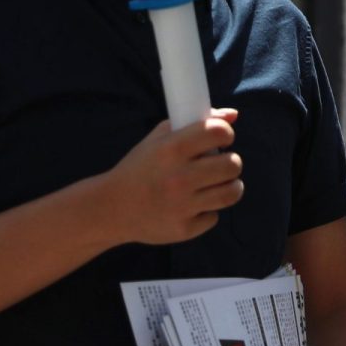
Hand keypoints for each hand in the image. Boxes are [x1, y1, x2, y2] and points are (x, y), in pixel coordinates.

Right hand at [107, 109, 244, 244]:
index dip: (226, 134)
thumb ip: (195, 123)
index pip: (218, 133)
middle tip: (222, 164)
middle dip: (231, 162)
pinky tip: (193, 206)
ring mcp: (182, 206)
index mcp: (172, 149)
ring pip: (232, 192)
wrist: (112, 208)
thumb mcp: (158, 139)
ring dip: (231, 186)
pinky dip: (207, 211)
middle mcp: (179, 177)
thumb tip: (233, 115)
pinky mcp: (184, 229)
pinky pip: (213, 217)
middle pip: (233, 164)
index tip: (222, 139)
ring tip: (220, 183)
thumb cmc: (140, 168)